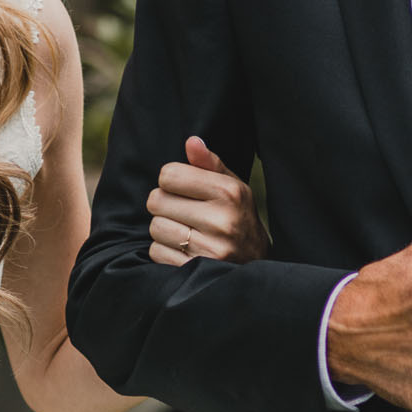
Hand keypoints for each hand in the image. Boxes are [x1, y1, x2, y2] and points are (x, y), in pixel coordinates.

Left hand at [147, 138, 269, 266]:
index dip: (171, 181)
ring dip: (164, 229)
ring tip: (185, 232)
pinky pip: (156, 251)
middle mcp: (221, 220)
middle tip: (182, 213)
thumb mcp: (233, 187)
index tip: (183, 190)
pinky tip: (183, 250)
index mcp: (229, 193)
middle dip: (165, 205)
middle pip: (157, 200)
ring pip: (155, 227)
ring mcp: (209, 248)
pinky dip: (163, 250)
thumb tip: (192, 141)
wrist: (255, 266)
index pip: (169, 174)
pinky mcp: (195, 270)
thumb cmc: (238, 217)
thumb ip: (210, 164)